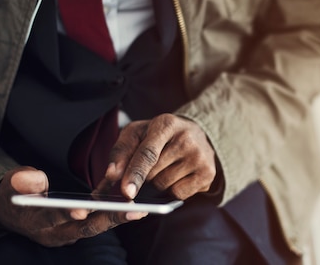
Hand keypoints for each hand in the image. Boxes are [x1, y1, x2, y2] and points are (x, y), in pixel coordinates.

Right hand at [0, 166, 145, 246]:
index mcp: (37, 223)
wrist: (14, 209)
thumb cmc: (13, 193)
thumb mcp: (10, 184)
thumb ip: (22, 181)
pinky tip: (129, 192)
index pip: (54, 219)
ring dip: (119, 215)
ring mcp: (70, 229)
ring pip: (97, 223)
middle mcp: (56, 232)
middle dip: (110, 219)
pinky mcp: (81, 222)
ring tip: (141, 206)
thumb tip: (36, 179)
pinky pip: (100, 213)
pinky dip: (113, 202)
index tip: (82, 210)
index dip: (67, 214)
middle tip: (135, 210)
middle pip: (86, 227)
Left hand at [98, 114, 216, 199]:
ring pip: (164, 186)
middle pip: (153, 174)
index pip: (148, 153)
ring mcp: (200, 157)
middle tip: (146, 167)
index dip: (135, 173)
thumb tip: (111, 175)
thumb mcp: (136, 133)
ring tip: (164, 168)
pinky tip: (176, 176)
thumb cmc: (159, 135)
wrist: (196, 134)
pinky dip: (171, 191)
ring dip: (156, 185)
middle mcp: (187, 139)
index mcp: (166, 124)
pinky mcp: (208, 174)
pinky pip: (178, 195)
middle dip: (142, 178)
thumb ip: (120, 151)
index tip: (126, 192)